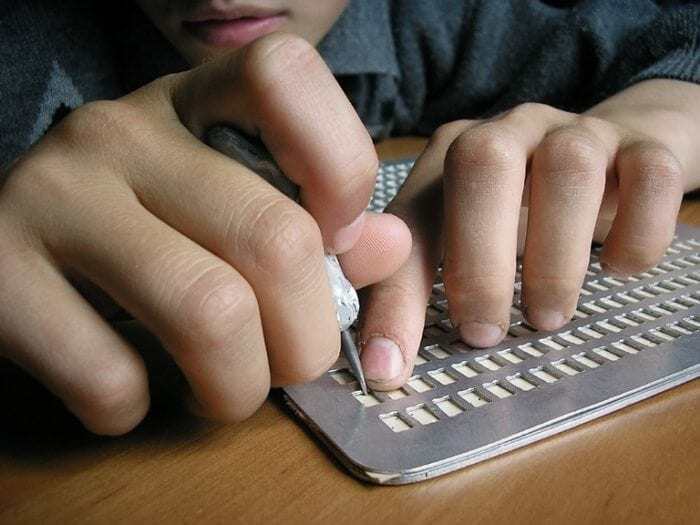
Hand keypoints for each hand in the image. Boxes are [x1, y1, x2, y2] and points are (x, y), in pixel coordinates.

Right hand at [0, 33, 410, 433]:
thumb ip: (317, 223)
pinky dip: (137, 410)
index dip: (340, 166)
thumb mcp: (228, 196)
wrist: (5, 242)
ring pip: (209, 312)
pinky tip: (130, 393)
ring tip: (227, 390)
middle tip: (291, 362)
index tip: (336, 237)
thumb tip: (386, 248)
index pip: (284, 76)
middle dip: (308, 339)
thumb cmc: (142, 222)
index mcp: (192, 102)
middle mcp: (122, 133)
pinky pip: (111, 375)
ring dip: (239, 387)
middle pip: (274, 240)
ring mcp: (55, 194)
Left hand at [359, 79, 699, 389]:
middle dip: (479, 260)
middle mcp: (509, 130)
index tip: (392, 367)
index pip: (409, 221)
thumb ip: (414, 287)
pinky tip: (618, 269)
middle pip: (483, 163)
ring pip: (568, 167)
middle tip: (485, 333)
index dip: (396, 296)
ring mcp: (578, 131)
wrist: (608, 156)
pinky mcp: (643, 145)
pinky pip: (650, 175)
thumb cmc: (517, 210)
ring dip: (556, 258)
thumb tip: (386, 366)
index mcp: (449, 155)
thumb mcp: (457, 239)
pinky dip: (637, 233)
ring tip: (548, 316)